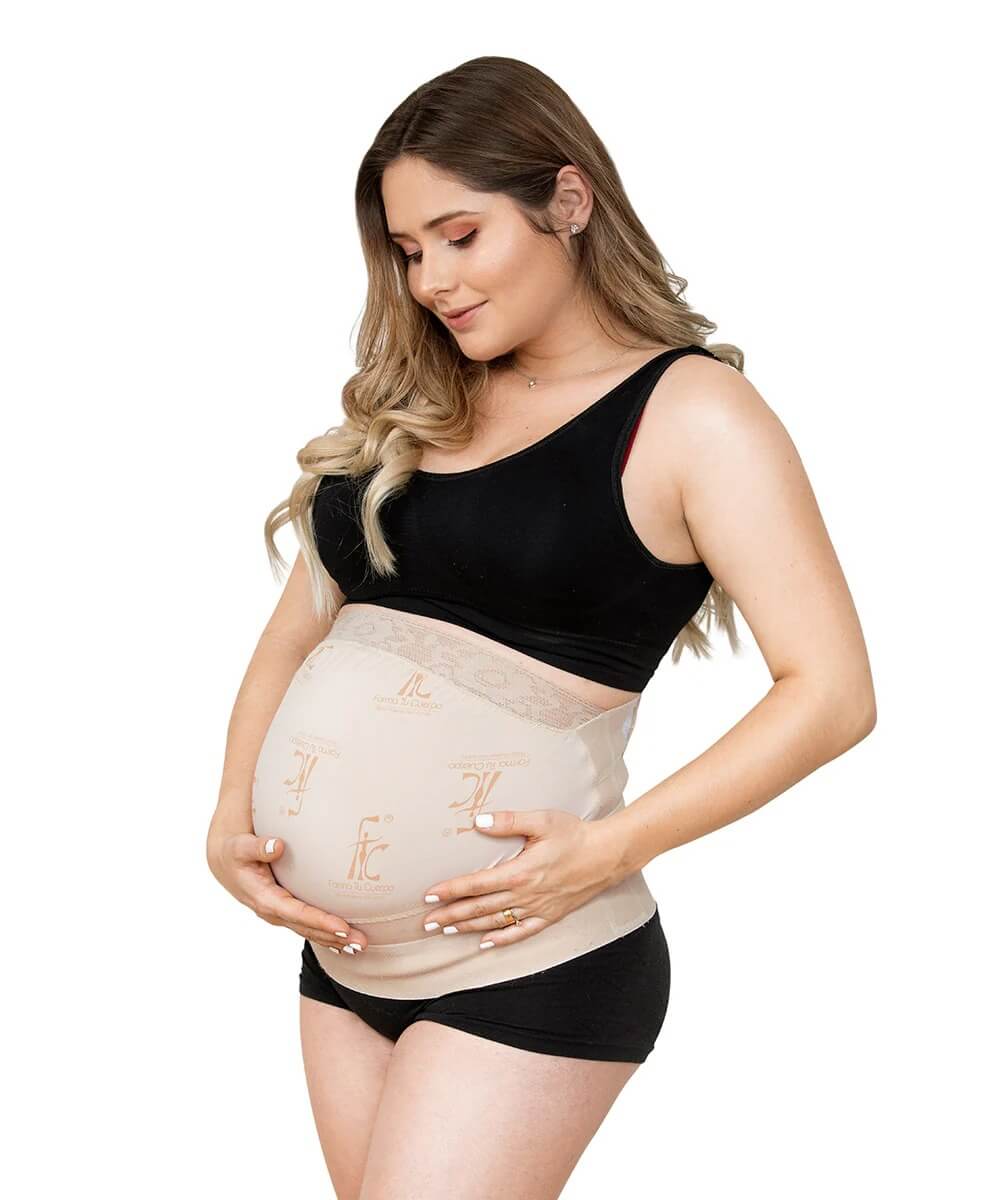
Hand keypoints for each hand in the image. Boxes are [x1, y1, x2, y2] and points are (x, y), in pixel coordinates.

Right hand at [206, 830, 367, 953]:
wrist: (226, 862)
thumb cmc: (235, 852)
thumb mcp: (241, 847)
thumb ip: (258, 847)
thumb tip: (277, 845)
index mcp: (264, 899)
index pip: (297, 913)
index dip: (320, 921)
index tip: (342, 927)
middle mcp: (273, 911)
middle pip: (307, 928)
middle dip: (334, 937)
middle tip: (360, 943)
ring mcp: (280, 913)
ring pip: (309, 930)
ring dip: (334, 940)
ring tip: (358, 947)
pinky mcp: (285, 910)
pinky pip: (308, 925)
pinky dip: (326, 934)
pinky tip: (344, 942)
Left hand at [422, 809, 622, 950]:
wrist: (607, 855)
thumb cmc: (574, 834)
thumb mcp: (542, 820)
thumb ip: (510, 821)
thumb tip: (479, 821)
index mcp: (520, 872)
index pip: (476, 884)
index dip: (450, 890)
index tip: (428, 896)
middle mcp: (525, 895)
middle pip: (480, 908)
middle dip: (451, 914)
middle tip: (425, 923)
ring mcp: (537, 909)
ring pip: (495, 922)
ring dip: (468, 927)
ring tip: (446, 930)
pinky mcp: (549, 916)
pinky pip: (521, 933)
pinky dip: (501, 940)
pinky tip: (485, 943)